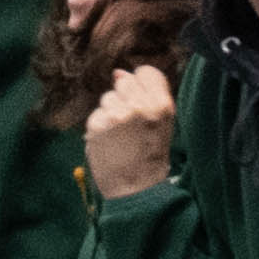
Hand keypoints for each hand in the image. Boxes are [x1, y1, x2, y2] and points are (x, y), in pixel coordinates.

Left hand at [84, 59, 180, 197]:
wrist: (136, 186)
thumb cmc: (150, 153)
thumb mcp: (162, 121)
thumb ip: (147, 94)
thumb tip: (118, 72)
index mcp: (161, 104)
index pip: (145, 71)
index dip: (140, 82)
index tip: (140, 98)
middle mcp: (140, 106)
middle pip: (124, 82)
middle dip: (124, 97)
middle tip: (129, 122)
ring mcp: (117, 115)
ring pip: (107, 98)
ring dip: (110, 112)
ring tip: (120, 134)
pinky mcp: (97, 126)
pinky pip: (96, 114)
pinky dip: (99, 125)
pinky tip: (108, 141)